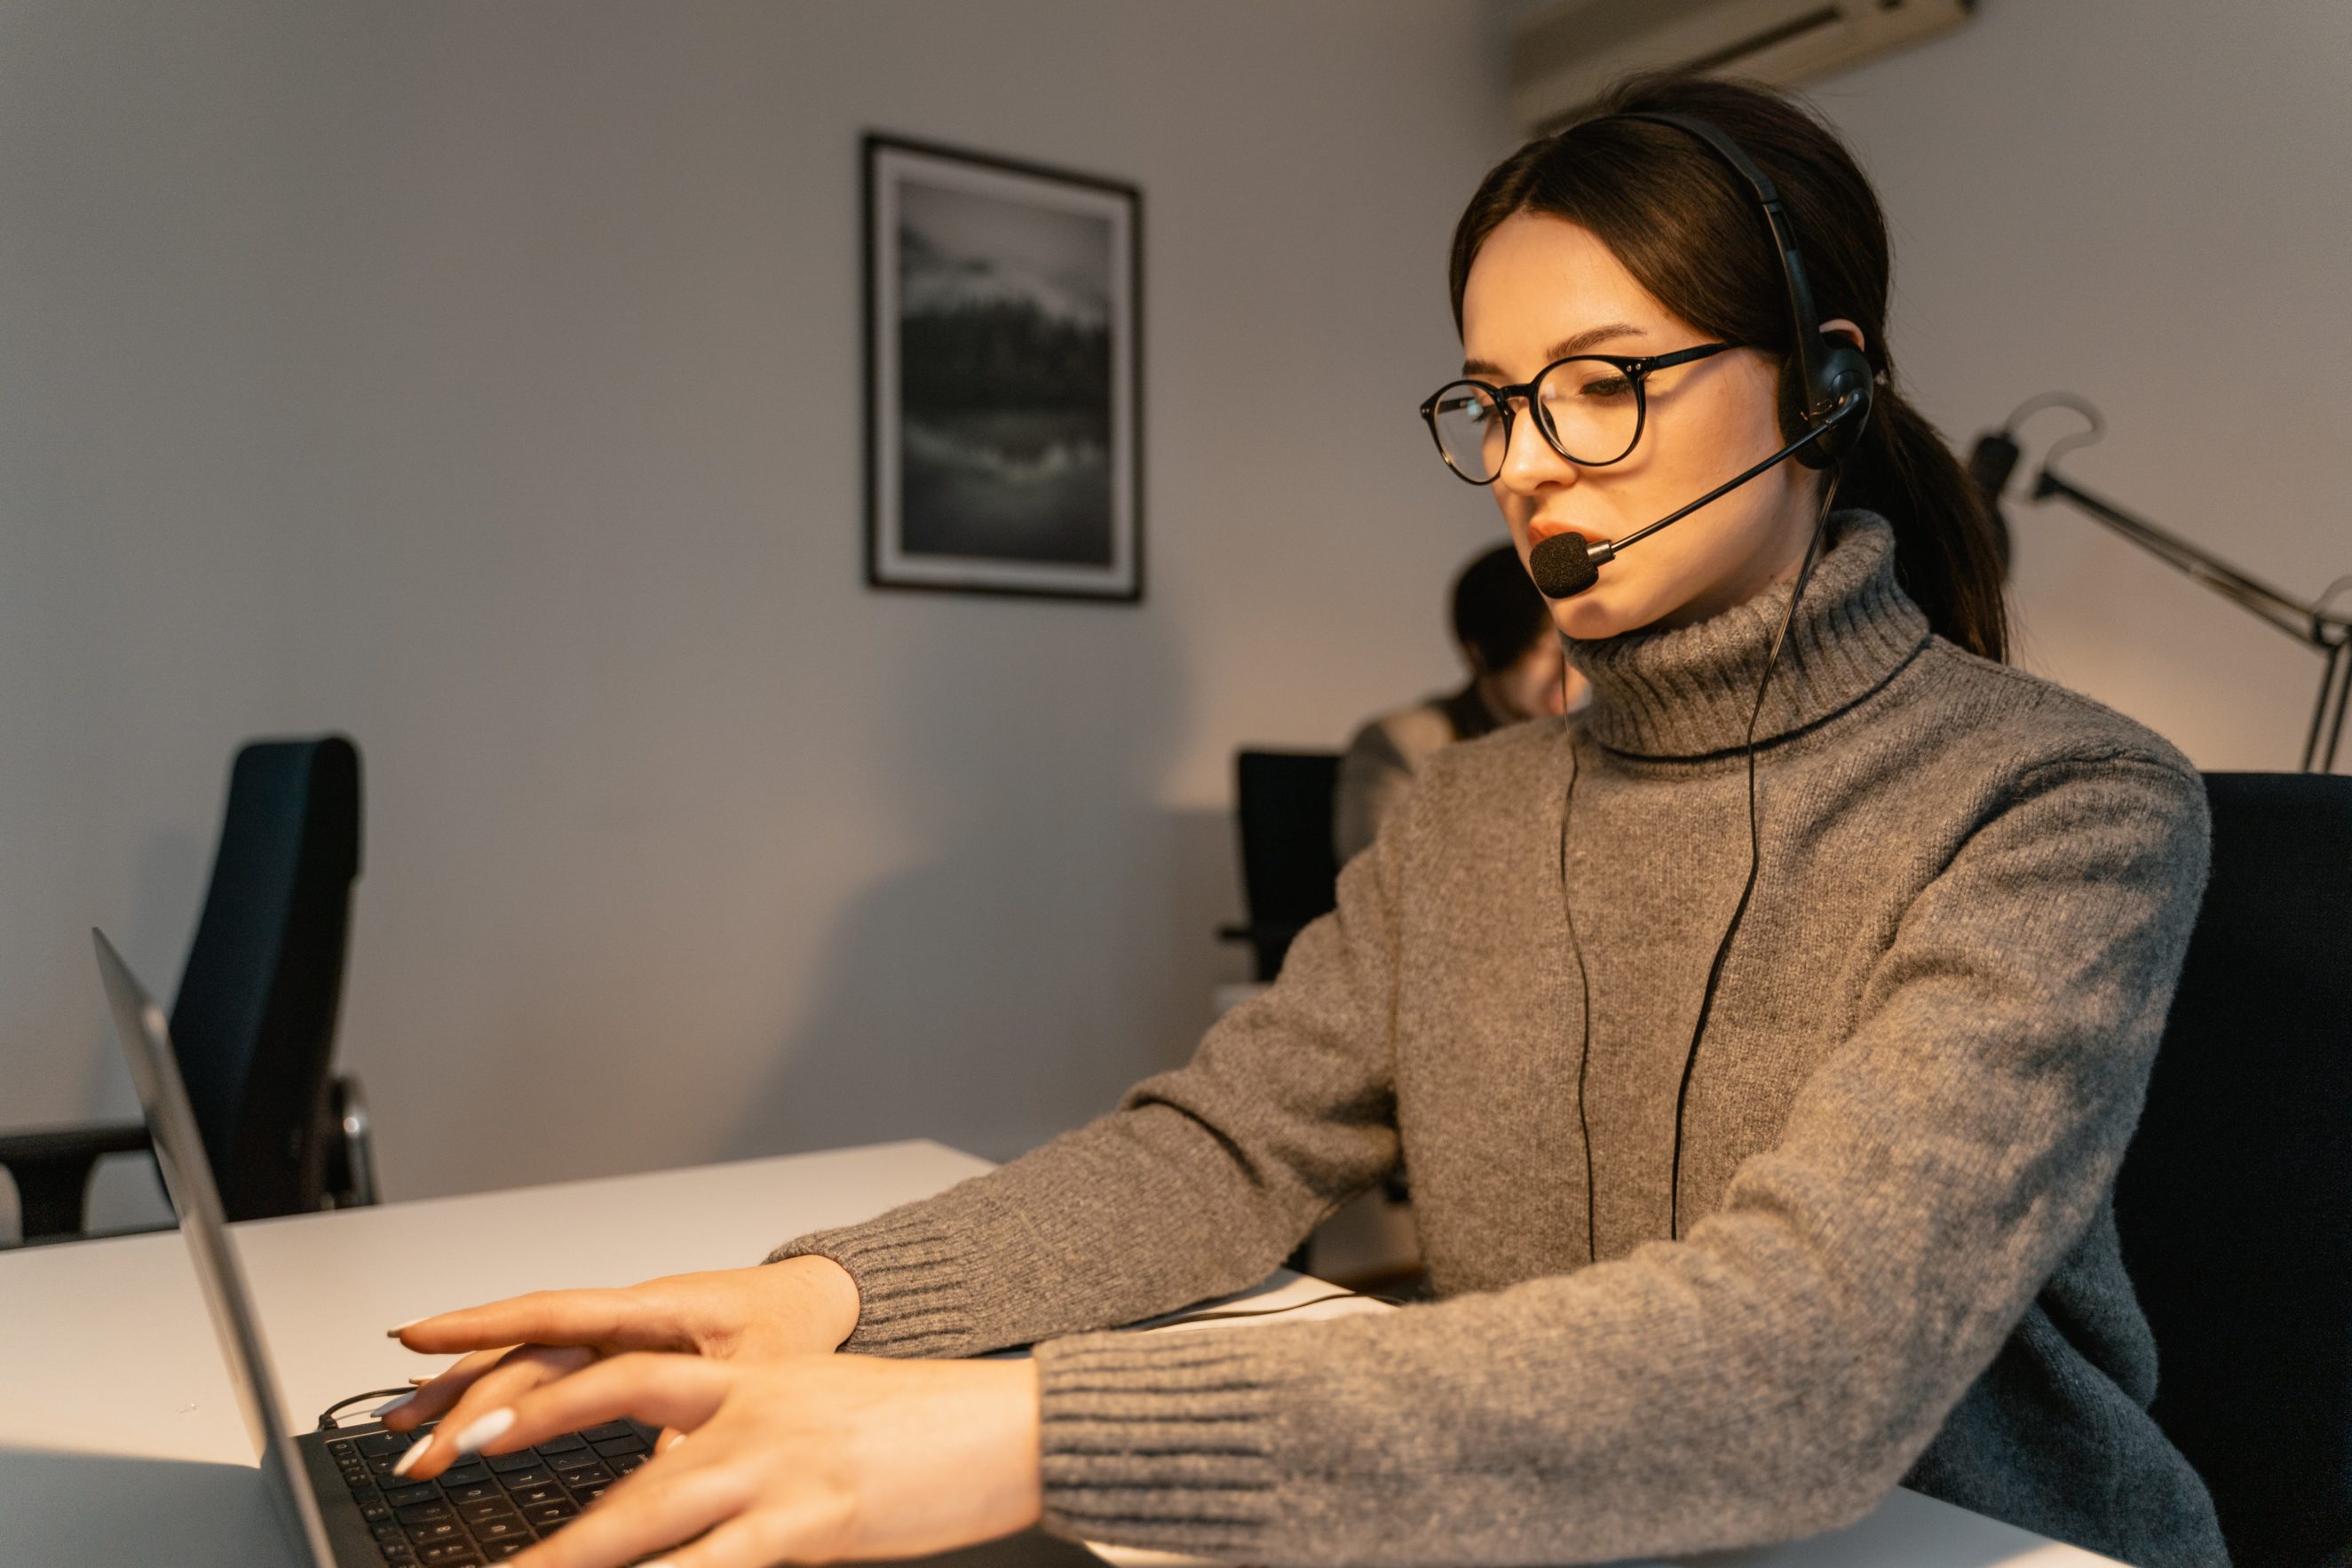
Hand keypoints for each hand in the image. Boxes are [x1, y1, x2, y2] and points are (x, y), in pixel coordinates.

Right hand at [382, 1257, 858, 1471]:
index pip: (551, 1313)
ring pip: (522, 1355)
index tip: (421, 1341)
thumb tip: (662, 1461)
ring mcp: (615, 1330)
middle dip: (462, 1401)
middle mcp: (622, 1314)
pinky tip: (449, 1405)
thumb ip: (705, 1413)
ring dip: (459, 1389)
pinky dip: (493, 1383)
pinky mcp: (617, 1349)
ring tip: (400, 1425)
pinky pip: (543, 1363)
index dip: (482, 1327)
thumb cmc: (793, 1325)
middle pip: (525, 1352)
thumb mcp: (761, 1371)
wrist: (819, 1297)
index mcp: (652, 1309)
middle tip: (416, 1453)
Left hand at [467, 1352, 1039, 1566]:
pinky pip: (715, 1567)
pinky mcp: (809, 1520)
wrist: (1007, 1424)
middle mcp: (746, 1408)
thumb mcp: (817, 1413)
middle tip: (448, 1457)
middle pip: (609, 1409)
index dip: (537, 1381)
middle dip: (521, 1433)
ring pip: (640, 1510)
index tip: (467, 1400)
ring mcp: (773, 1465)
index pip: (618, 1365)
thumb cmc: (920, 1429)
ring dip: (567, 1552)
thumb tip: (671, 1480)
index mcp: (745, 1377)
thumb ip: (739, 1438)